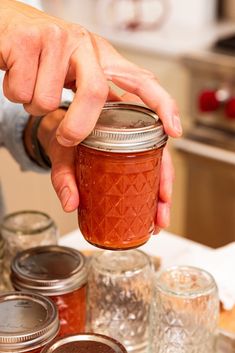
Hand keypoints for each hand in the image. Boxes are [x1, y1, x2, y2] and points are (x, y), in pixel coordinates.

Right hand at [0, 0, 181, 147]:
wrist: (6, 25)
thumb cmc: (46, 55)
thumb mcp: (76, 74)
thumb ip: (94, 102)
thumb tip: (108, 133)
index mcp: (103, 57)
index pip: (142, 80)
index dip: (163, 104)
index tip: (174, 130)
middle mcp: (85, 45)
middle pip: (95, 94)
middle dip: (78, 126)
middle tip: (68, 136)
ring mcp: (56, 40)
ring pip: (46, 100)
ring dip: (34, 104)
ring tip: (34, 85)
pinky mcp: (27, 41)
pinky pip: (21, 91)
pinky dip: (15, 94)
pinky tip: (19, 76)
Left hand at [38, 100, 174, 231]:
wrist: (55, 135)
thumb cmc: (62, 133)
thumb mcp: (61, 149)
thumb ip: (63, 173)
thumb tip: (71, 201)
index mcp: (115, 105)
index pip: (149, 96)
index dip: (166, 110)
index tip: (173, 130)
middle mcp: (130, 121)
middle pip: (159, 143)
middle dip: (165, 178)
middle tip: (162, 205)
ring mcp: (133, 137)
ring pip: (157, 161)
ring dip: (161, 191)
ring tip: (159, 216)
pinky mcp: (132, 152)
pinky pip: (148, 169)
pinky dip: (152, 190)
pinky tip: (151, 209)